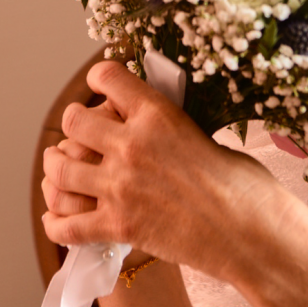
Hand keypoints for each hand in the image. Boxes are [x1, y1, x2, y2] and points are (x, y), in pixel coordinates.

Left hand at [42, 60, 282, 278]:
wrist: (251, 230)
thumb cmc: (243, 182)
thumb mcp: (206, 136)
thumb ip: (171, 130)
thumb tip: (156, 130)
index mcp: (159, 115)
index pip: (110, 77)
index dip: (100, 76)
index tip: (100, 82)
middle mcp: (132, 145)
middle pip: (74, 122)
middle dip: (73, 122)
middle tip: (80, 130)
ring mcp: (120, 187)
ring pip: (60, 170)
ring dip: (57, 167)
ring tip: (61, 166)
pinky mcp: (118, 226)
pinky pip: (65, 225)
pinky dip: (56, 221)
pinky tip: (60, 215)